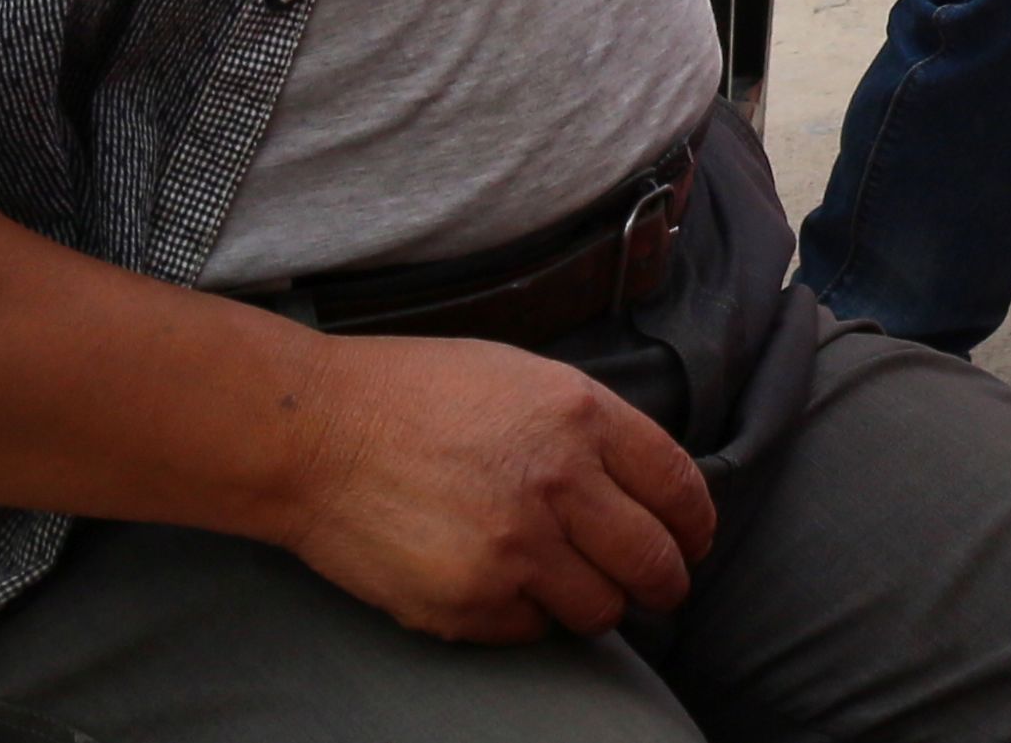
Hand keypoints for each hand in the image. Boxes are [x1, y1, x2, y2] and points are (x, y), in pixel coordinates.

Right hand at [264, 333, 716, 641]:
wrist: (313, 434)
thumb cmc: (415, 395)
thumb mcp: (526, 377)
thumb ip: (592, 429)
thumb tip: (644, 484)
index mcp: (581, 416)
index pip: (679, 487)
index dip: (696, 524)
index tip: (694, 540)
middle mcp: (559, 484)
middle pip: (654, 560)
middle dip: (667, 581)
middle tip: (661, 587)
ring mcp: (514, 549)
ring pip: (601, 609)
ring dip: (600, 604)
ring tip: (579, 590)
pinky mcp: (468, 601)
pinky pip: (533, 632)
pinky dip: (532, 620)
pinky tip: (510, 590)